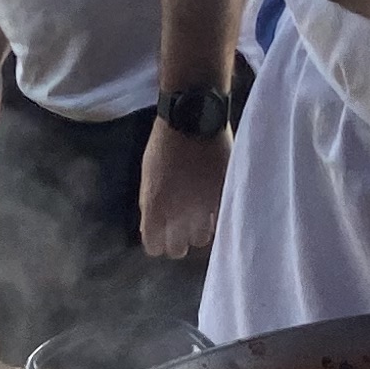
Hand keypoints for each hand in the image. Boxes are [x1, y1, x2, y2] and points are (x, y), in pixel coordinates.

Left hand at [140, 119, 227, 256]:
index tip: (161, 234)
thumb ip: (149, 204)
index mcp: (154, 208)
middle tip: (180, 227)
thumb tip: (150, 227)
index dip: (157, 241)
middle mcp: (177, 213)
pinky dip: (216, 218)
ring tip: (199, 216)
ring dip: (199, 231)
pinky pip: (220, 222)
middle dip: (177, 240)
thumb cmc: (165, 144)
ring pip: (201, 240)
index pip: (154, 247)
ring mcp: (202, 207)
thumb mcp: (147, 176)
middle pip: (177, 250)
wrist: (193, 118)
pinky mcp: (222, 197)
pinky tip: (212, 207)